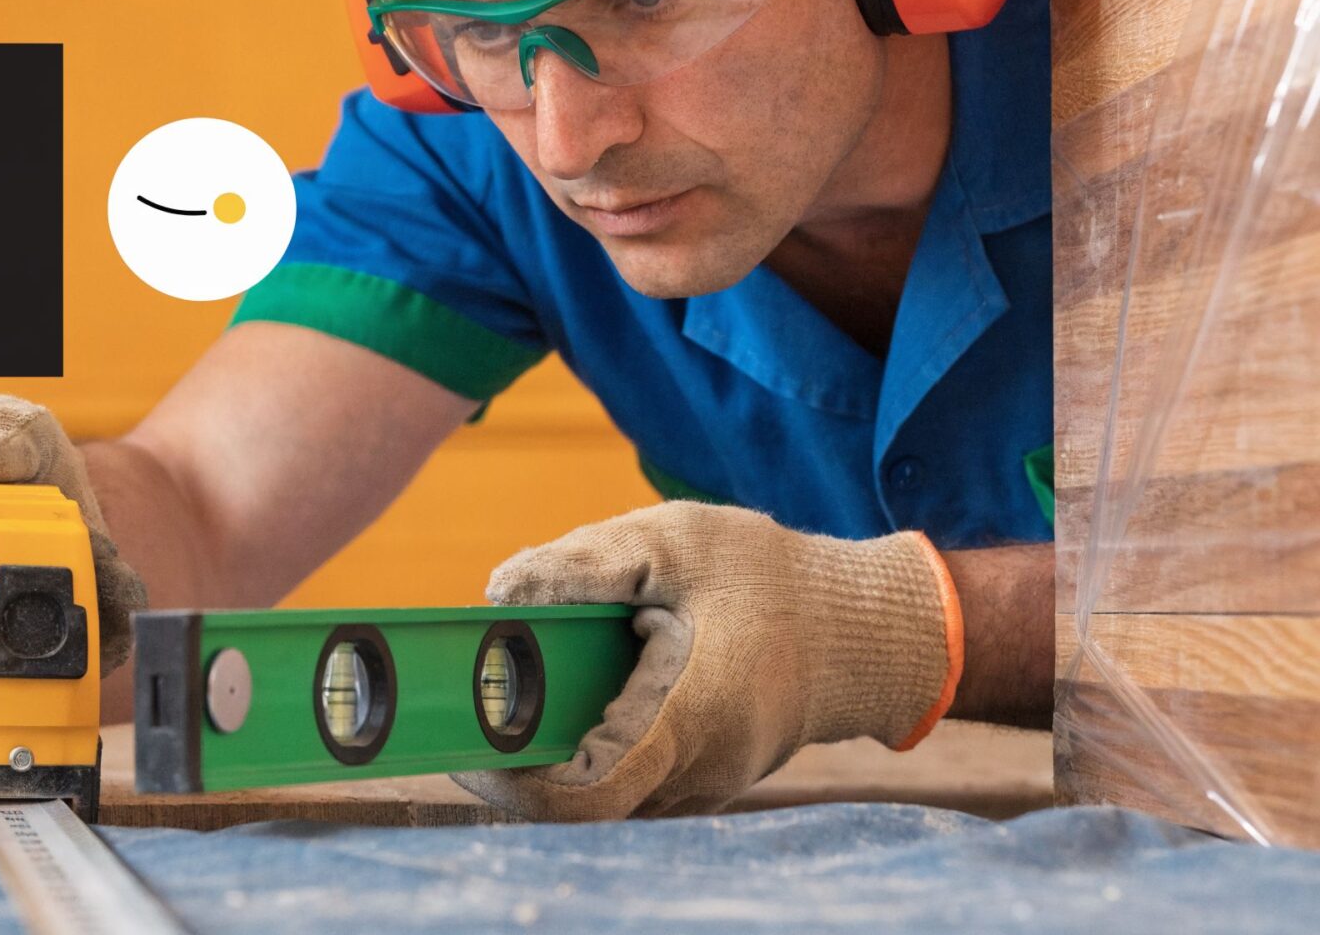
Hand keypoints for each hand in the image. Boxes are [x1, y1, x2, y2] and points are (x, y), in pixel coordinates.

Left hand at [452, 502, 959, 819]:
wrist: (872, 630)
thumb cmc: (777, 581)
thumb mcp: (676, 542)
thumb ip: (583, 563)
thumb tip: (498, 595)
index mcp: (686, 723)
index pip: (580, 795)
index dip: (509, 778)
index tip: (465, 738)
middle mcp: (693, 776)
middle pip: (576, 795)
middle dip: (517, 751)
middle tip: (469, 696)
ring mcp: (701, 786)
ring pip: (600, 789)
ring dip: (551, 745)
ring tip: (515, 685)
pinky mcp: (701, 776)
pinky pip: (628, 777)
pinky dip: (588, 743)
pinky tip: (571, 690)